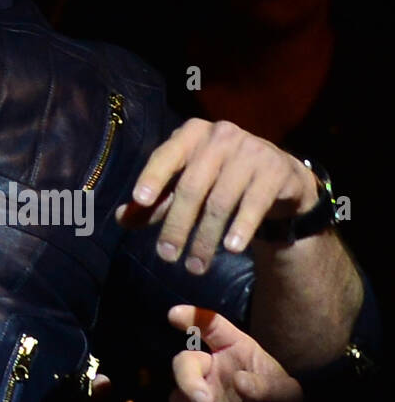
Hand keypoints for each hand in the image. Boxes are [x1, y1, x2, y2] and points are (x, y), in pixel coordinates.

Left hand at [115, 119, 318, 273]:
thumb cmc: (220, 179)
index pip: (166, 155)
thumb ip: (156, 201)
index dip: (152, 177)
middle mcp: (220, 136)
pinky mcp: (276, 170)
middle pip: (191, 186)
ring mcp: (251, 150)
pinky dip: (240, 228)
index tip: (140, 200)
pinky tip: (231, 249)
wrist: (279, 178)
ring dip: (205, 238)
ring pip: (220, 201)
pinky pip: (254, 204)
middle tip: (166, 256)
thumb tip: (122, 218)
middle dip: (177, 225)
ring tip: (195, 266)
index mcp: (191, 135)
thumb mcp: (187, 185)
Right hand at [167, 305, 303, 401]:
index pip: (211, 325)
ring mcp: (199, 394)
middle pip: (184, 362)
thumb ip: (269, 386)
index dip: (192, 316)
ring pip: (178, 396)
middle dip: (187, 380)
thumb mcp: (287, 393)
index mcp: (233, 350)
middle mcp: (210, 369)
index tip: (174, 315)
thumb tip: (239, 381)